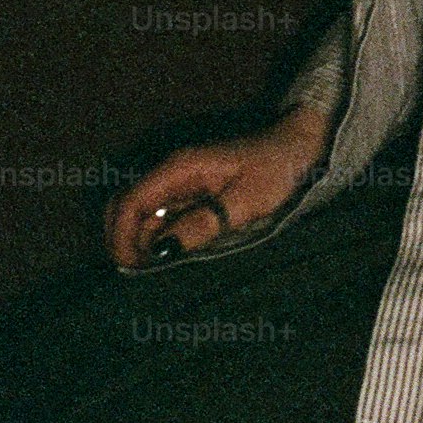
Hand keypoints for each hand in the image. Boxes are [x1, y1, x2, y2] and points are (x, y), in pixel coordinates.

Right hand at [105, 102, 330, 270]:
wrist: (301, 146)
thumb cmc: (279, 169)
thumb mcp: (247, 202)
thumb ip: (204, 224)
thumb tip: (162, 251)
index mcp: (180, 169)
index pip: (130, 202)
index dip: (121, 237)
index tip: (129, 269)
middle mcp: (173, 173)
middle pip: (126, 206)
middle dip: (120, 240)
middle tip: (134, 276)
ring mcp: (181, 182)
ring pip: (141, 213)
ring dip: (137, 242)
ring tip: (149, 275)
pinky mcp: (192, 193)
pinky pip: (162, 216)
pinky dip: (155, 238)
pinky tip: (166, 260)